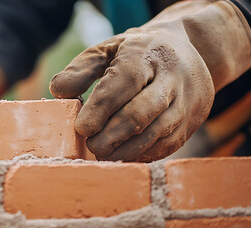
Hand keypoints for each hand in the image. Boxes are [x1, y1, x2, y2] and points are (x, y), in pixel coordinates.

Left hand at [50, 1, 250, 161]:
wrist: (188, 51)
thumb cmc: (136, 54)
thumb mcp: (108, 49)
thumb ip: (81, 69)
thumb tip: (58, 91)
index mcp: (146, 53)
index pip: (124, 82)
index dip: (101, 108)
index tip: (81, 128)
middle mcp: (172, 76)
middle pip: (142, 111)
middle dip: (113, 134)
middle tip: (91, 146)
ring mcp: (187, 100)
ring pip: (158, 132)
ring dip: (127, 149)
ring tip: (104, 155)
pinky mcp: (192, 121)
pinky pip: (168, 144)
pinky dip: (144, 154)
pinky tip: (124, 155)